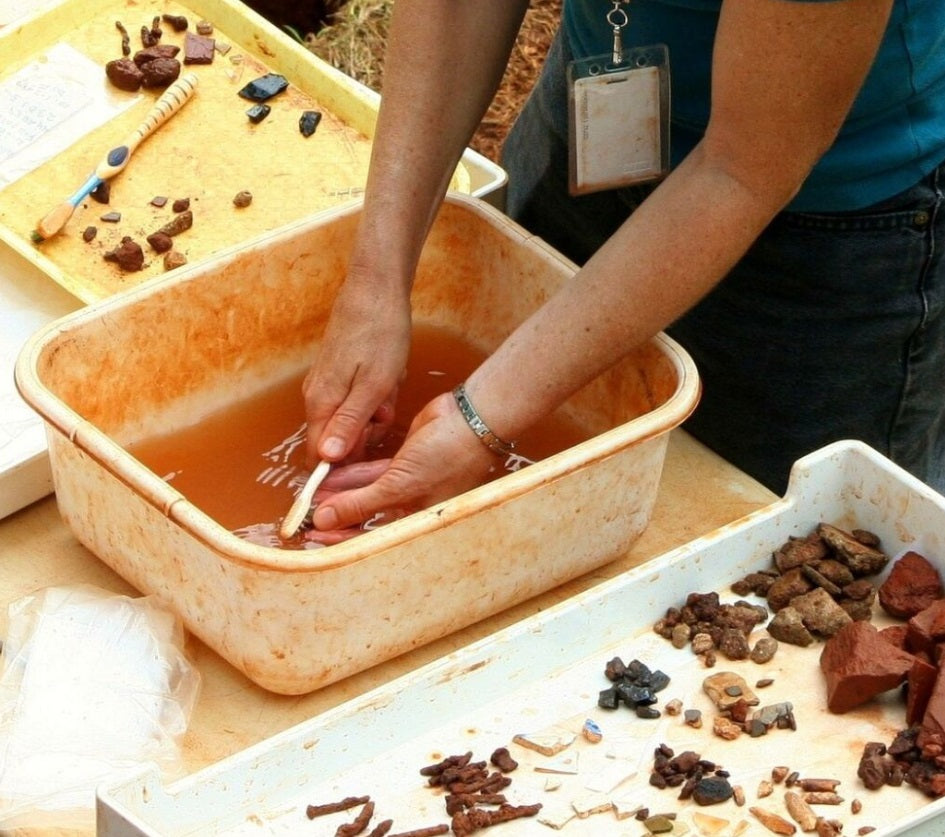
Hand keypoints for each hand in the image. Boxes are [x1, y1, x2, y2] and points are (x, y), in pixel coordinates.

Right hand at [303, 271, 411, 465]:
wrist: (375, 289)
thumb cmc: (380, 335)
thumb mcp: (374, 386)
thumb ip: (349, 424)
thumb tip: (327, 458)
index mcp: (321, 404)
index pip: (320, 455)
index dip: (346, 462)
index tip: (372, 447)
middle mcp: (315, 396)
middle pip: (337, 439)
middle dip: (366, 432)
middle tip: (386, 409)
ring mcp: (325, 383)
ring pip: (349, 417)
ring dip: (374, 411)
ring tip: (389, 385)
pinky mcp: (336, 372)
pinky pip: (355, 398)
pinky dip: (375, 394)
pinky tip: (387, 376)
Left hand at [306, 392, 497, 538]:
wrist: (470, 419)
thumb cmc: (446, 458)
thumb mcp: (399, 485)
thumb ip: (360, 502)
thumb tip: (324, 520)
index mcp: (417, 523)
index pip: (372, 538)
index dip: (341, 538)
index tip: (314, 536)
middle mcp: (412, 506)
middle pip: (367, 516)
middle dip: (338, 513)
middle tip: (307, 514)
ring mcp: (409, 482)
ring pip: (368, 491)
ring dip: (343, 491)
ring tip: (314, 491)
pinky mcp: (406, 461)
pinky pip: (374, 472)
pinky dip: (354, 473)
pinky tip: (332, 472)